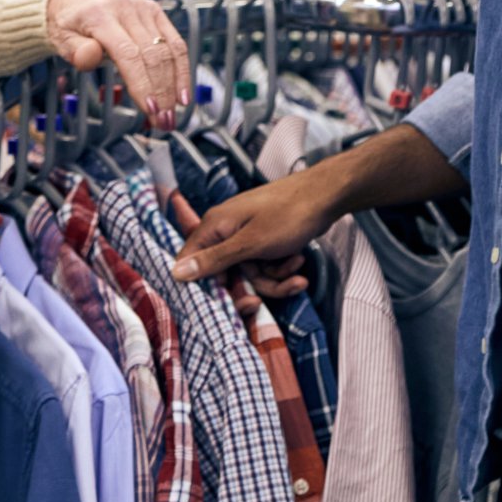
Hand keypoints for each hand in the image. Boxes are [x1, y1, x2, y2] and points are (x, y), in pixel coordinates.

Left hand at [45, 0, 190, 125]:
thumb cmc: (69, 20)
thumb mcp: (61, 36)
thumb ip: (75, 50)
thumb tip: (89, 57)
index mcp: (101, 16)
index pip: (128, 54)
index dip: (142, 83)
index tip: (150, 109)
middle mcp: (127, 9)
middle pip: (153, 55)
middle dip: (161, 92)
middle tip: (163, 121)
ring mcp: (144, 9)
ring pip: (169, 50)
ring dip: (174, 86)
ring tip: (171, 115)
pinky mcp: (156, 12)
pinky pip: (176, 43)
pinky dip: (183, 70)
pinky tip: (183, 92)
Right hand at [170, 168, 343, 294]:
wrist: (326, 196)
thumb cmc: (288, 214)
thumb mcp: (250, 243)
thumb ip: (214, 260)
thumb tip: (175, 273)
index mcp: (215, 227)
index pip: (191, 262)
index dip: (202, 286)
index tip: (219, 304)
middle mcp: (226, 232)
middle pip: (225, 274)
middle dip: (249, 287)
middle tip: (259, 302)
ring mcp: (247, 237)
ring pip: (250, 274)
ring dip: (273, 279)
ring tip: (296, 270)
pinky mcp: (265, 241)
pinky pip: (266, 266)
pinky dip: (282, 269)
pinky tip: (299, 263)